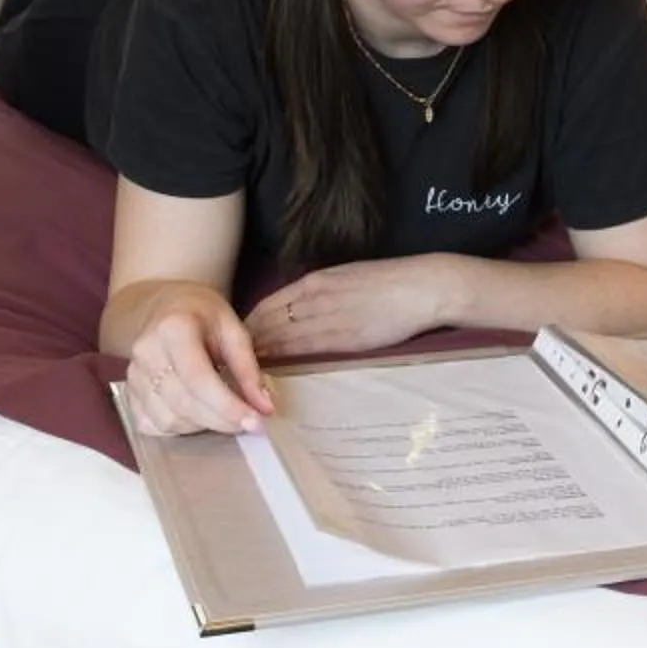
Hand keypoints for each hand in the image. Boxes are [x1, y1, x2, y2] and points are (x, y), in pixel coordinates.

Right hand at [117, 282, 273, 436]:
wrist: (163, 307)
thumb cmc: (201, 316)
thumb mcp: (233, 328)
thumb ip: (248, 368)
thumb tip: (265, 407)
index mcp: (172, 328)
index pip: (199, 378)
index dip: (228, 406)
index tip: (256, 422)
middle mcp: (146, 353)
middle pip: (184, 404)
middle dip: (221, 420)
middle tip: (250, 422)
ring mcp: (133, 376)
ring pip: (169, 420)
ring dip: (203, 425)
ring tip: (222, 411)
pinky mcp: (129, 394)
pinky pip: (153, 426)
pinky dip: (180, 428)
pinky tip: (196, 413)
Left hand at [245, 256, 457, 357]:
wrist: (420, 287)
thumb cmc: (390, 282)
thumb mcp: (347, 277)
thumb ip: (322, 291)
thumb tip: (302, 308)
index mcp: (315, 281)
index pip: (268, 304)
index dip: (248, 323)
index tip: (235, 340)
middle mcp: (314, 297)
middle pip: (266, 321)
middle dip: (245, 341)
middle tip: (226, 360)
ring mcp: (327, 317)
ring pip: (280, 336)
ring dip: (257, 353)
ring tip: (238, 370)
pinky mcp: (343, 337)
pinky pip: (303, 349)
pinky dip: (283, 359)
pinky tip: (268, 370)